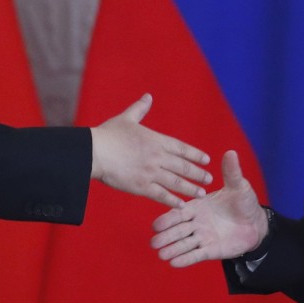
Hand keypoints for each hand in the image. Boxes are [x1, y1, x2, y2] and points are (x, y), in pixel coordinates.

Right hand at [89, 94, 211, 206]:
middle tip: (209, 179)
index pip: (182, 148)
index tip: (207, 160)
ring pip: (176, 182)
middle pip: (183, 167)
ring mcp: (151, 172)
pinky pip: (161, 195)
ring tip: (202, 194)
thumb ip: (139, 109)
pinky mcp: (141, 187)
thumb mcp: (126, 118)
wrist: (94, 152)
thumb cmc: (108, 134)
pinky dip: (173, 201)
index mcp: (156, 140)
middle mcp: (157, 156)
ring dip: (191, 189)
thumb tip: (148, 96)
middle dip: (198, 174)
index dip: (195, 154)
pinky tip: (181, 206)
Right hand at [150, 150, 266, 266]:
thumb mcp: (238, 186)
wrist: (256, 223)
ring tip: (161, 255)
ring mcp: (203, 237)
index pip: (179, 212)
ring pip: (184, 244)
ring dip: (172, 249)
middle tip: (153, 243)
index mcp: (198, 206)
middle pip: (178, 230)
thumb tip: (231, 152)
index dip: (168, 219)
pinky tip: (174, 263)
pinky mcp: (211, 250)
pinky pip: (196, 255)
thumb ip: (231, 172)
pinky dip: (185, 259)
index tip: (155, 224)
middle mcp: (197, 222)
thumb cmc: (244, 203)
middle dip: (165, 236)